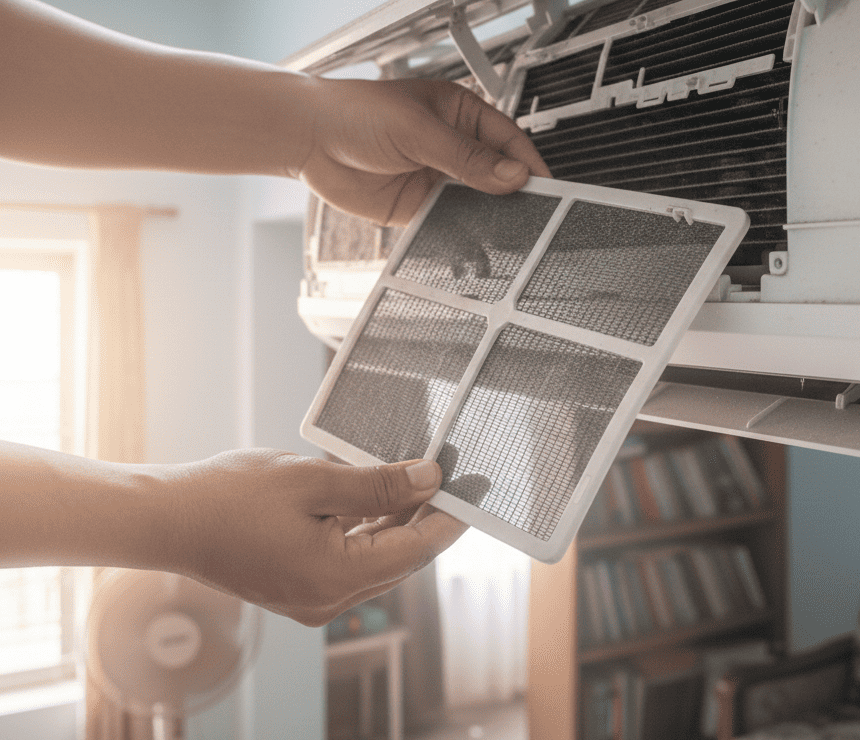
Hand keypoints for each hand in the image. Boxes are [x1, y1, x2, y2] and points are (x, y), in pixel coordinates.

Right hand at [163, 449, 465, 625]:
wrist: (168, 519)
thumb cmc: (231, 497)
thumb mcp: (315, 481)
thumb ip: (379, 484)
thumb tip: (430, 480)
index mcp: (337, 577)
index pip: (417, 549)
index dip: (450, 517)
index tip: (475, 487)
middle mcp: (329, 599)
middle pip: (400, 556)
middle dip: (428, 515)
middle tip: (453, 475)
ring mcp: (312, 597)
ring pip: (376, 557)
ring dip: (399, 520)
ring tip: (422, 479)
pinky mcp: (298, 586)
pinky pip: (349, 559)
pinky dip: (368, 529)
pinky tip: (380, 497)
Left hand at [300, 78, 551, 225]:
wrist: (308, 137)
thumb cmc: (355, 112)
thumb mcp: (418, 130)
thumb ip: (466, 157)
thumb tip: (512, 175)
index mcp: (461, 114)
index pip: (508, 140)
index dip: (527, 163)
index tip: (545, 186)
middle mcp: (452, 147)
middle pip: (496, 175)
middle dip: (513, 195)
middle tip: (534, 217)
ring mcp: (436, 178)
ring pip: (476, 202)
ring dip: (490, 218)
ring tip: (508, 235)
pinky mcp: (418, 206)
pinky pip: (449, 223)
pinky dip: (463, 235)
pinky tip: (474, 244)